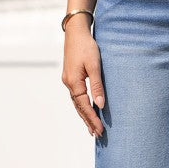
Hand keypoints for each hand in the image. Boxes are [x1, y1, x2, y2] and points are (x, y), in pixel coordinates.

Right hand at [61, 16, 104, 137]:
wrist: (76, 32)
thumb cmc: (87, 46)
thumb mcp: (95, 66)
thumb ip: (97, 86)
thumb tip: (100, 105)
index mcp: (74, 82)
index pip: (84, 106)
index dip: (92, 119)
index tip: (100, 130)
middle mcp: (69, 84)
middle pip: (79, 108)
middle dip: (88, 121)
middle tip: (97, 135)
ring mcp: (68, 81)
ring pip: (77, 104)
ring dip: (85, 116)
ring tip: (92, 129)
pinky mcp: (71, 77)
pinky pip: (77, 97)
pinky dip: (82, 106)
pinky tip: (87, 111)